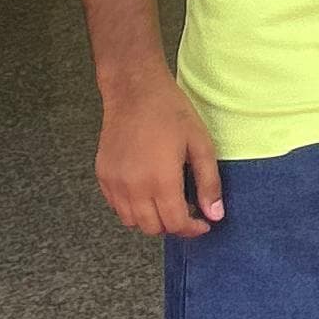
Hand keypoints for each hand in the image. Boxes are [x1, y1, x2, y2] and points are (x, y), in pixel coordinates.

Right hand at [96, 70, 224, 237]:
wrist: (134, 90)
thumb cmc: (170, 112)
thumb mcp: (200, 143)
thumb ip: (209, 182)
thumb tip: (215, 215)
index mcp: (160, 180)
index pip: (176, 223)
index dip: (192, 229)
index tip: (203, 223)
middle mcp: (133, 187)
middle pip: (153, 228)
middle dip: (174, 225)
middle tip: (188, 210)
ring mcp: (114, 183)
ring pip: (132, 222)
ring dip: (152, 219)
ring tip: (167, 200)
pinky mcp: (103, 175)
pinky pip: (117, 207)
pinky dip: (132, 208)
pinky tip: (146, 191)